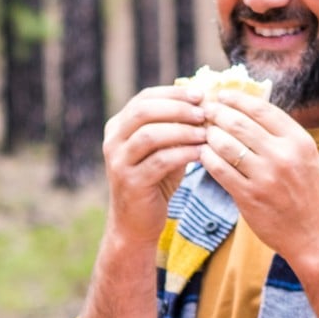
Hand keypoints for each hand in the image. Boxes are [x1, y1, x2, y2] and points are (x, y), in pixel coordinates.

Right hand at [102, 86, 209, 242]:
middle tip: (204, 112)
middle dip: (178, 108)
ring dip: (182, 130)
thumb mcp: (163, 149)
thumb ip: (175, 127)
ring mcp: (118, 162)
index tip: (200, 94)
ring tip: (205, 132)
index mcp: (118, 127)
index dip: (173, 93)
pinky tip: (201, 153)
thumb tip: (205, 101)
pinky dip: (183, 154)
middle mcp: (113, 141)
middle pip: (144, 111)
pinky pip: (160, 161)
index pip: (145, 98)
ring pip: (150, 135)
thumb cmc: (155, 182)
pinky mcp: (130, 183)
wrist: (136, 223)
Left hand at [196, 90, 318, 267]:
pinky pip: (220, 170)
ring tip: (202, 133)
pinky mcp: (250, 196)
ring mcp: (266, 176)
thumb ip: (280, 136)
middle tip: (203, 111)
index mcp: (299, 140)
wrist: (315, 235)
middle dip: (217, 114)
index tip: (221, 95)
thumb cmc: (308, 194)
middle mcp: (284, 155)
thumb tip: (248, 110)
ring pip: (226, 145)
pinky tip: (202, 154)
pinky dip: (207, 158)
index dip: (237, 99)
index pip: (262, 109)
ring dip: (210, 135)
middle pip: (240, 123)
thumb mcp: (304, 158)